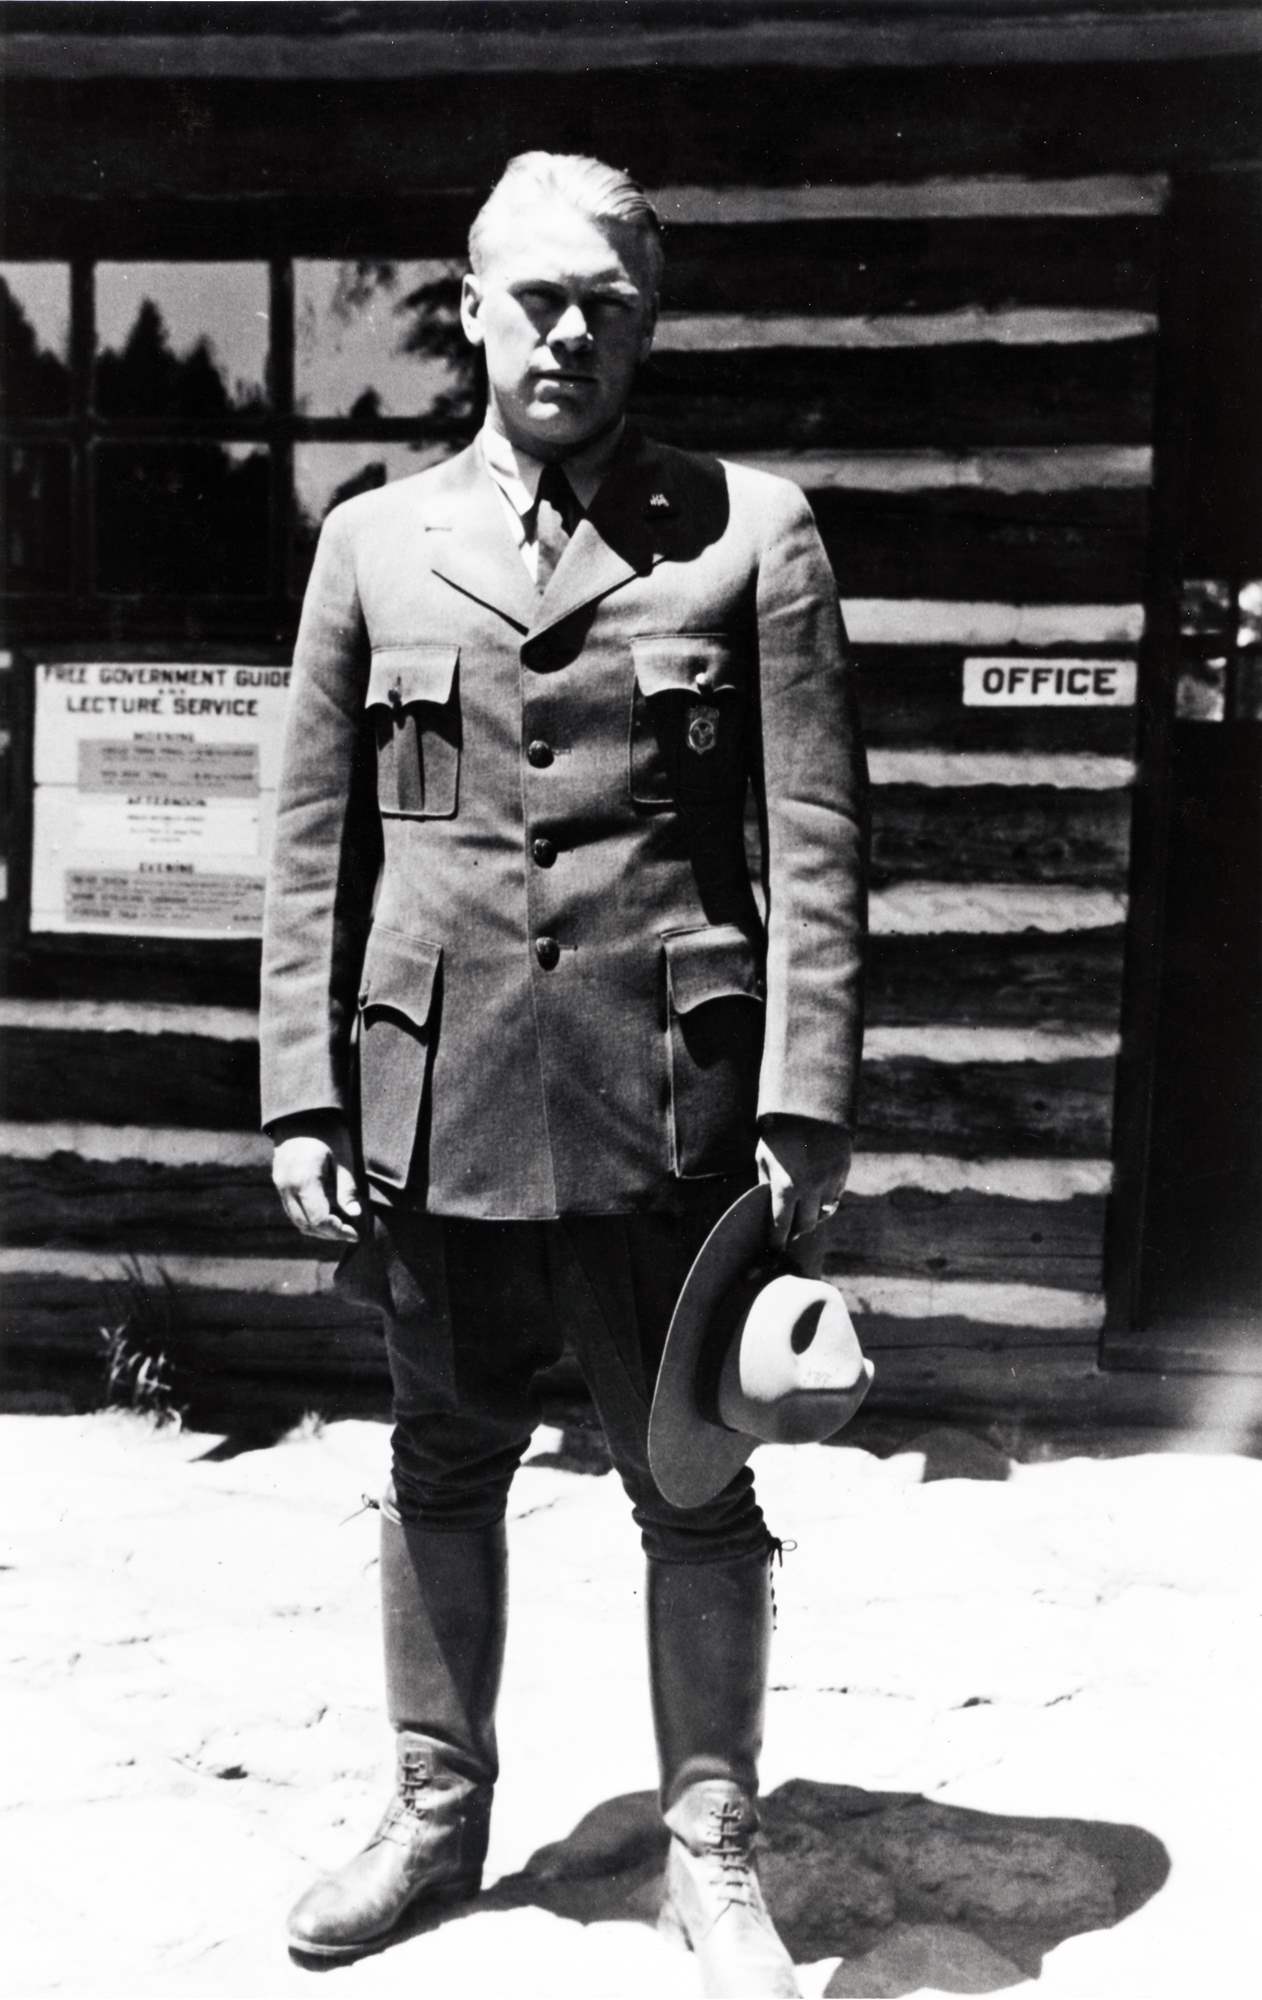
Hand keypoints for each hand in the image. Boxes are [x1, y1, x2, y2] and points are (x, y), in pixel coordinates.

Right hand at [271, 1118, 362, 1241]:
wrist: (301, 1111)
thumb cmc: (328, 1131)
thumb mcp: (344, 1157)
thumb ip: (348, 1188)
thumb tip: (355, 1215)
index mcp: (304, 1180)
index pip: (319, 1219)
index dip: (338, 1231)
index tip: (357, 1233)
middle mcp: (286, 1186)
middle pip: (306, 1225)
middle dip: (330, 1234)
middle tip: (352, 1233)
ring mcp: (280, 1185)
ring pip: (297, 1221)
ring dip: (318, 1229)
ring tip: (341, 1227)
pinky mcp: (279, 1182)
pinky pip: (292, 1210)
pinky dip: (308, 1218)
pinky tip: (327, 1214)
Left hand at [756, 1115, 852, 1247]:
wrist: (810, 1106)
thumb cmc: (779, 1131)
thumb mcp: (764, 1157)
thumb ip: (766, 1184)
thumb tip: (768, 1205)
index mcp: (786, 1187)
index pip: (781, 1226)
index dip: (777, 1240)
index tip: (774, 1247)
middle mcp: (810, 1189)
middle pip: (805, 1225)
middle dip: (795, 1232)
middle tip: (788, 1234)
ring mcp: (829, 1181)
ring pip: (823, 1214)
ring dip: (812, 1219)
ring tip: (803, 1217)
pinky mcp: (842, 1172)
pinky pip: (835, 1198)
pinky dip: (826, 1204)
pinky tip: (817, 1201)